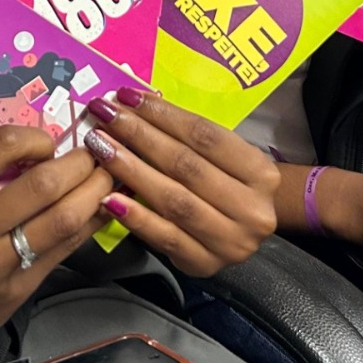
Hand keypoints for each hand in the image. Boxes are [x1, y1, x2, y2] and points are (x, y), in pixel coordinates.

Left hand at [85, 89, 278, 276]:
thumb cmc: (229, 183)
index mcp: (261, 172)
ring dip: (131, 171)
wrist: (246, 233)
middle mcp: (251, 208)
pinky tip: (110, 198)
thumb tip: (134, 105)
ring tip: (101, 148)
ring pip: (173, 200)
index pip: (205, 135)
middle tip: (106, 116)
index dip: (163, 114)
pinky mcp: (205, 265)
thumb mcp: (225, 158)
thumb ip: (189, 137)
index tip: (126, 97)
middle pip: (186, 165)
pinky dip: (136, 217)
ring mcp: (230, 241)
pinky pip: (164, 237)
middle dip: (140, 136)